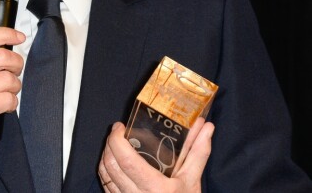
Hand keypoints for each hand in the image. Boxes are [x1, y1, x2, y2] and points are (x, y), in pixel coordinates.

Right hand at [0, 27, 24, 167]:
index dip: (6, 33)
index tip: (18, 37)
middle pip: (2, 56)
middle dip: (16, 62)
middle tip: (17, 68)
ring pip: (8, 79)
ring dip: (15, 85)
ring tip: (10, 89)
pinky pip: (7, 99)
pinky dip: (12, 102)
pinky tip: (7, 104)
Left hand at [98, 121, 213, 191]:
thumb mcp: (192, 179)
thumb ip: (198, 151)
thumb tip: (207, 126)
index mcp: (154, 188)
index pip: (126, 160)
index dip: (117, 140)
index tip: (120, 126)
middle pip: (111, 165)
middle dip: (110, 143)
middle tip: (118, 132)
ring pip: (105, 174)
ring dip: (106, 155)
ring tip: (115, 144)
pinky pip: (106, 185)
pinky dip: (106, 170)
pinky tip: (114, 162)